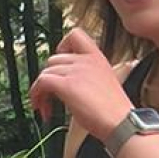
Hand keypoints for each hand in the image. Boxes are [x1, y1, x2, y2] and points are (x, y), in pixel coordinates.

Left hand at [29, 27, 132, 142]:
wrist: (121, 122)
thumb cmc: (114, 111)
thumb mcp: (103, 83)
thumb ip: (86, 76)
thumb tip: (68, 84)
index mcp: (97, 58)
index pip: (75, 35)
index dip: (62, 46)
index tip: (60, 66)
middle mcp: (86, 61)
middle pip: (53, 59)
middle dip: (48, 78)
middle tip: (50, 96)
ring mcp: (76, 71)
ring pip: (45, 72)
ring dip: (41, 91)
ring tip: (46, 107)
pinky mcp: (67, 85)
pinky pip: (42, 82)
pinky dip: (37, 96)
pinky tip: (44, 110)